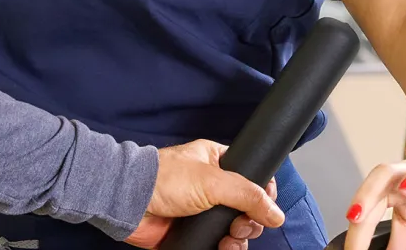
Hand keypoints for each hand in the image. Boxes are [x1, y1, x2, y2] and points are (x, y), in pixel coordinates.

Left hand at [124, 139, 285, 248]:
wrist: (129, 202)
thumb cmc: (162, 179)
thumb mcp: (213, 180)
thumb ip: (248, 195)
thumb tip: (276, 213)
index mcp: (217, 163)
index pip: (252, 178)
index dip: (263, 194)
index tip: (266, 207)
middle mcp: (211, 188)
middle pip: (247, 210)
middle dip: (251, 222)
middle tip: (240, 226)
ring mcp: (201, 212)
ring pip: (234, 231)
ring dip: (238, 239)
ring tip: (229, 240)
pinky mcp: (192, 233)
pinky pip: (217, 245)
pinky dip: (224, 249)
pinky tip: (222, 248)